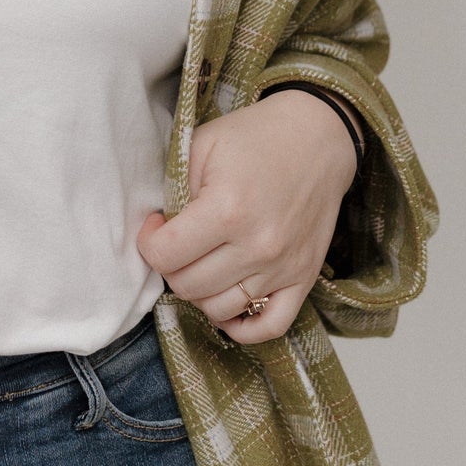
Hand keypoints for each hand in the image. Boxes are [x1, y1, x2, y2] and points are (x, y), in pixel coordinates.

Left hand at [135, 89, 360, 341]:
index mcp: (227, 210)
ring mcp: (283, 268)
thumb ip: (173, 189)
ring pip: (219, 310)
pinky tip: (226, 305)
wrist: (317, 138)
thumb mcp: (202, 146)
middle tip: (178, 242)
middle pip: (188, 287)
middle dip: (171, 266)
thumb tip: (158, 230)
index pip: (165, 256)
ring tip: (201, 263)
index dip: (149, 242)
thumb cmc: (254, 138)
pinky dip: (243, 328)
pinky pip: (270, 325)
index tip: (156, 225)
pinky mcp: (304, 278)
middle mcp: (257, 246)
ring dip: (199, 292)